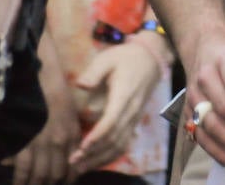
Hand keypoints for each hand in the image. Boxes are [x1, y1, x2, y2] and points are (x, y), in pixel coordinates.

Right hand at [9, 56, 80, 184]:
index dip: (67, 181)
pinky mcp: (24, 141)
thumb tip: (69, 158)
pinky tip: (18, 183)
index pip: (73, 168)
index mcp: (72, 135)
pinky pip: (23, 170)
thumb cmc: (55, 92)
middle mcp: (59, 142)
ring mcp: (41, 143)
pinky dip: (20, 180)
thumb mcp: (71, 114)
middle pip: (56, 175)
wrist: (39, 76)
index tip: (60, 184)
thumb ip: (71, 137)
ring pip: (40, 176)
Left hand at [67, 40, 164, 172]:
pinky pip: (125, 143)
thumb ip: (94, 71)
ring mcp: (135, 117)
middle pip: (114, 138)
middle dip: (94, 153)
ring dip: (101, 158)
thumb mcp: (108, 58)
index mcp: (124, 95)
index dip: (97, 136)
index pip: (112, 121)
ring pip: (120, 144)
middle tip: (73, 162)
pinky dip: (111, 155)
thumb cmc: (126, 58)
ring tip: (81, 166)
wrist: (151, 59)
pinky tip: (96, 161)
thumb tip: (80, 84)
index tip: (82, 146)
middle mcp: (132, 110)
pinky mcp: (134, 121)